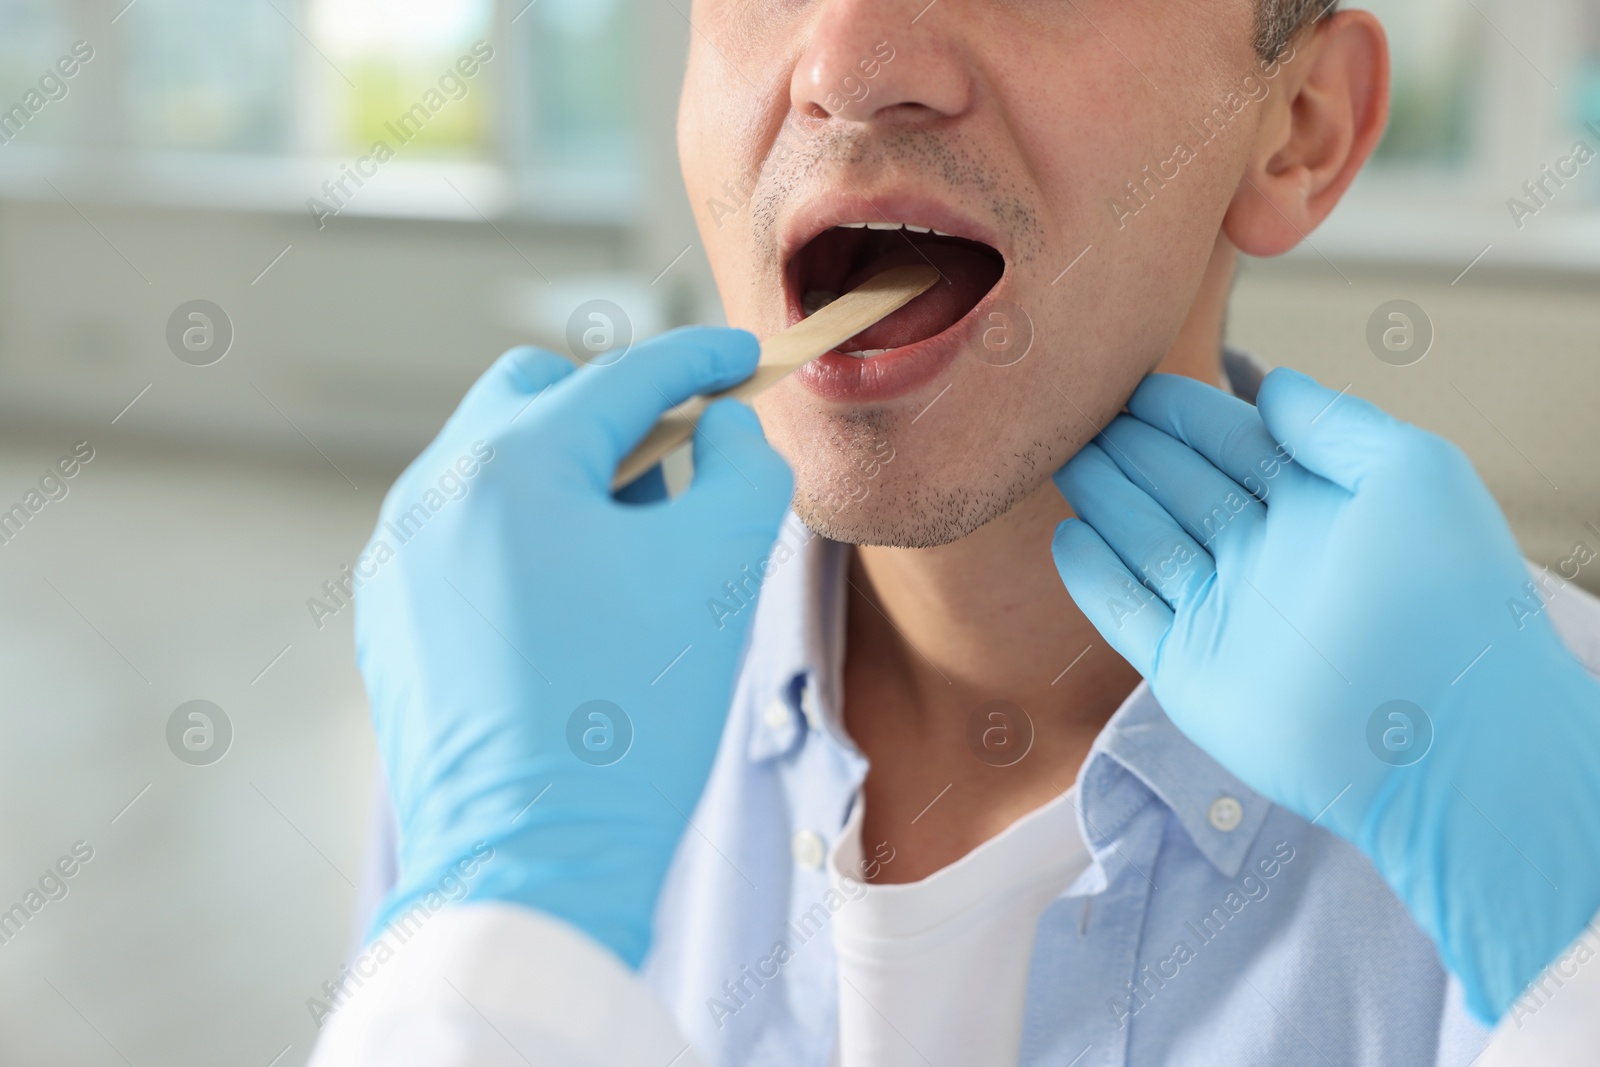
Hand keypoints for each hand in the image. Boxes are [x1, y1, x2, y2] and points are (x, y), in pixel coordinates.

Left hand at [356, 329, 791, 966]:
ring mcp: (397, 560)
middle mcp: (432, 494)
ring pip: (491, 466)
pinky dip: (521, 540)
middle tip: (674, 479)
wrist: (532, 862)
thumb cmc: (631, 716)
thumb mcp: (720, 570)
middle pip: (532, 394)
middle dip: (612, 413)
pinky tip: (568, 614)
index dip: (699, 360)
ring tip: (625, 564)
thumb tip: (719, 428)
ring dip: (567, 481)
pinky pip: (460, 538)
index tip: (742, 360)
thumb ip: (743, 466)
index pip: (624, 376)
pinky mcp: (388, 620)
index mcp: (509, 464)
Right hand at [1051, 367, 1599, 1021]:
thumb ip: (1333, 422)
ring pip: (1147, 542)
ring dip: (1105, 499)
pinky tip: (1067, 538)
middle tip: (1075, 410)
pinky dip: (1097, 580)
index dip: (1184, 413)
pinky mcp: (1193, 672)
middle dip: (1131, 449)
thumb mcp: (1411, 473)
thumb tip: (1269, 385)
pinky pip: (1130, 615)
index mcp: (1320, 508)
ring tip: (1060, 457)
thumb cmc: (1447, 596)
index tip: (1133, 381)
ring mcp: (1227, 617)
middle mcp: (1268, 558)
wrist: (1445, 737)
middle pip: (1180, 489)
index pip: (1235, 445)